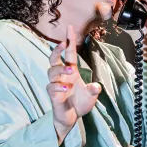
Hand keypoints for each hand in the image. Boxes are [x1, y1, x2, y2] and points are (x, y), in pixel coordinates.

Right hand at [47, 25, 101, 142]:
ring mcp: (56, 85)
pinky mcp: (53, 95)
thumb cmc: (79, 103)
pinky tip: (65, 89)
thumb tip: (96, 86)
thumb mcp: (91, 96)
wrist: (71, 118)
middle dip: (57, 49)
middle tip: (63, 43)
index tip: (69, 27)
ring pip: (51, 71)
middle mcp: (62, 76)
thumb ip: (93, 90)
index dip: (69, 40)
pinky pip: (51, 87)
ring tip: (70, 71)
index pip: (69, 53)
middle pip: (54, 59)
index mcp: (72, 72)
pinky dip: (57, 87)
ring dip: (60, 69)